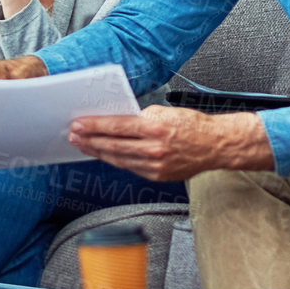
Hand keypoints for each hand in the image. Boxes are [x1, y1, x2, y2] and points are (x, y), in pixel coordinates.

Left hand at [68, 105, 268, 182]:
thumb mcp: (165, 112)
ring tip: (83, 145)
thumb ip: (141, 117)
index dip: (94, 126)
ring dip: (98, 152)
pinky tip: (105, 155)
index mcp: (155, 128)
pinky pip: (131, 168)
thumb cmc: (192, 125)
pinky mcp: (158, 176)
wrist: (216, 145)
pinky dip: (116, 160)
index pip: (117, 126)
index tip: (79, 124)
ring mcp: (156, 166)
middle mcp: (154, 149)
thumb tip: (117, 121)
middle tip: (73, 136)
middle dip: (90, 140)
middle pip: (113, 145)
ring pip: (119, 159)